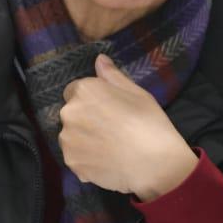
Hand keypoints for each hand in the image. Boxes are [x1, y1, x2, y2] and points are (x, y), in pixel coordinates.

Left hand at [58, 54, 197, 200]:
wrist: (154, 163)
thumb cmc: (149, 123)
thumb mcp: (136, 93)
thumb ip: (113, 76)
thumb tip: (99, 59)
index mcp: (84, 90)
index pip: (75, 91)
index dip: (91, 100)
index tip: (107, 111)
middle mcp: (69, 112)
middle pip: (72, 114)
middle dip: (85, 119)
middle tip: (110, 130)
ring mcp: (68, 139)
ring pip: (71, 136)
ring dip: (83, 140)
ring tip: (109, 148)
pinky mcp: (71, 162)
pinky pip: (75, 157)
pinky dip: (86, 160)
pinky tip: (106, 162)